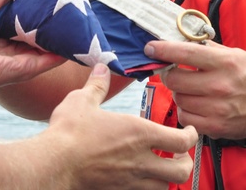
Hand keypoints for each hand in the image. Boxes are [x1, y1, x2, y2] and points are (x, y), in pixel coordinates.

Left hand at [0, 0, 64, 95]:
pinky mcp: (24, 69)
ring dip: (60, 42)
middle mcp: (11, 51)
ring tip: (77, 26)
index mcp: (1, 37)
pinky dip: (60, 55)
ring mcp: (19, 61)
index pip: (25, 27)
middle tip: (69, 11)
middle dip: (52, 28)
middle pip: (38, 40)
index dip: (37, 15)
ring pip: (46, 51)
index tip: (52, 1)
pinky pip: (47, 62)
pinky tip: (73, 45)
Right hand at [45, 64, 198, 188]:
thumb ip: (97, 85)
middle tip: (178, 153)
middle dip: (185, 162)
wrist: (54, 164)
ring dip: (166, 177)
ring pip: (164, 187)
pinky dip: (146, 187)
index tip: (188, 130)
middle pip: (182, 171)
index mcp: (139, 134)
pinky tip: (137, 178)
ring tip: (159, 166)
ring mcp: (130, 181)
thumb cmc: (69, 132)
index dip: (191, 136)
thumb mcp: (83, 101)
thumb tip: (101, 67)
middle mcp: (141, 160)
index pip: (182, 140)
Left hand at [145, 40, 245, 139]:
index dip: (164, 50)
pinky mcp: (216, 127)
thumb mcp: (236, 54)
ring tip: (190, 90)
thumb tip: (181, 39)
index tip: (150, 48)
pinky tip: (195, 105)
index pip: (186, 53)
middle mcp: (220, 85)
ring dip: (179, 94)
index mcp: (225, 63)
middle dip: (170, 75)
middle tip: (174, 72)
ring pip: (178, 100)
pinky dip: (186, 111)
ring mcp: (217, 109)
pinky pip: (185, 119)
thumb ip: (208, 48)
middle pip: (176, 80)